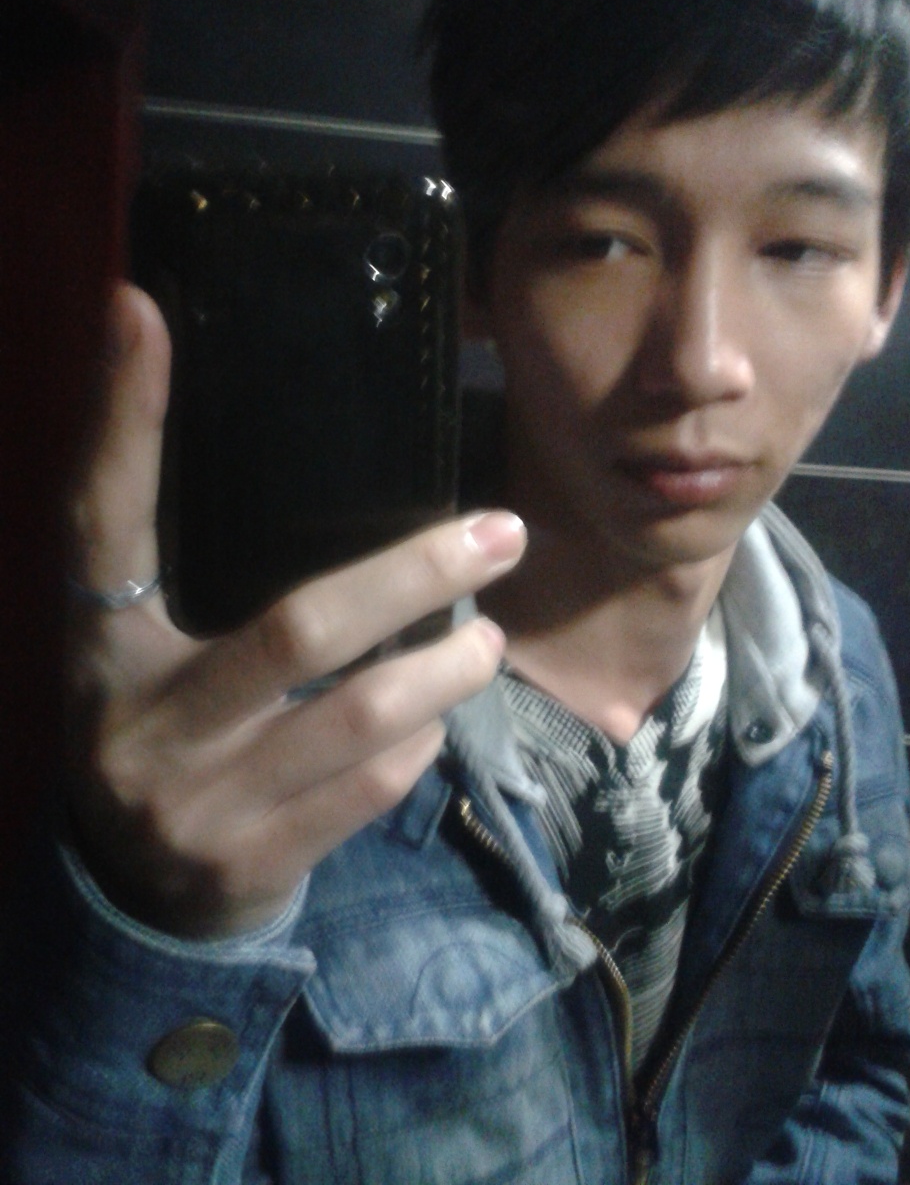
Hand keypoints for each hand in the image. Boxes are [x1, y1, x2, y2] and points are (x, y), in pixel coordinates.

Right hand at [65, 285, 525, 937]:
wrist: (133, 906)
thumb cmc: (165, 743)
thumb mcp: (152, 658)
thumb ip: (198, 583)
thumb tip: (327, 492)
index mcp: (98, 646)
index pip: (100, 516)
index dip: (121, 418)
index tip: (142, 314)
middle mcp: (135, 720)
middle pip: (296, 630)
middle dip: (415, 574)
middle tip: (501, 533)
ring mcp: (194, 802)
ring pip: (358, 718)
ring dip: (445, 669)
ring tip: (486, 638)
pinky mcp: (253, 863)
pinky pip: (372, 787)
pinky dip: (421, 742)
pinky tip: (434, 717)